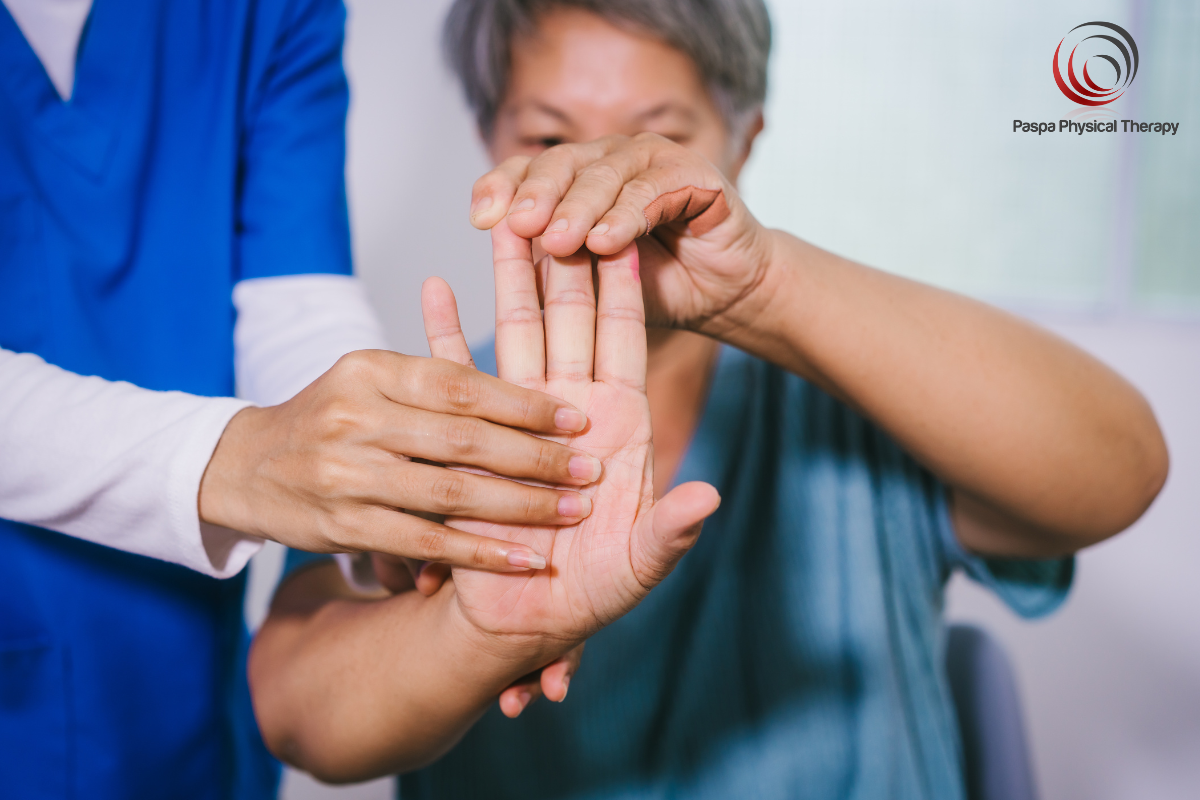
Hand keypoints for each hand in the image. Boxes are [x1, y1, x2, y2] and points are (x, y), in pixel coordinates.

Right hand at [198, 347, 606, 571]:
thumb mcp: (373, 381)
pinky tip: (522, 558)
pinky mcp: (341, 525)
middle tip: (589, 469)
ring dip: (519, 506)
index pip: (461, 384)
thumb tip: (530, 397)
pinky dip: (478, 551)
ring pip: (449, 491)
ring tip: (571, 512)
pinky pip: (423, 541)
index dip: (524, 404)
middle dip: (535, 457)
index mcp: (371, 369)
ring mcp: (345, 473)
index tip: (576, 419)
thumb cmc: (333, 418)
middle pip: (463, 438)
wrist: (246, 466)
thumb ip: (437, 385)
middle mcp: (355, 416)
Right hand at [439, 221, 720, 668]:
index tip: (629, 225)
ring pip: (513, 331)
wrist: (519, 621)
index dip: (627, 287)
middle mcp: (571, 409)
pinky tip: (436, 285)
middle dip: (565, 256)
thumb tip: (708, 495)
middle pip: (568, 318)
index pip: (626, 339)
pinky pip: (453, 373)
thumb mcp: (636, 566)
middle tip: (560, 192)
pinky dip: (444, 330)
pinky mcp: (472, 434)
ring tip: (502, 219)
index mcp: (618, 426)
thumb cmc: (587, 595)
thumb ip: (669, 530)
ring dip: (507, 277)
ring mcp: (519, 418)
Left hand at [469, 133, 776, 336]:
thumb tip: (498, 263)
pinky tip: (606, 242)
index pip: (527, 170)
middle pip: (560, 163)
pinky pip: (652, 192)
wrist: (722, 293)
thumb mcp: (589, 282)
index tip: (478, 219)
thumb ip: (549, 266)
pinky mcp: (693, 173)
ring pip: (604, 175)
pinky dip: (626, 216)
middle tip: (517, 225)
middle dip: (537, 194)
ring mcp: (652, 160)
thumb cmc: (655, 284)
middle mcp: (610, 159)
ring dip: (579, 208)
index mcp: (577, 177)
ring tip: (559, 240)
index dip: (502, 187)